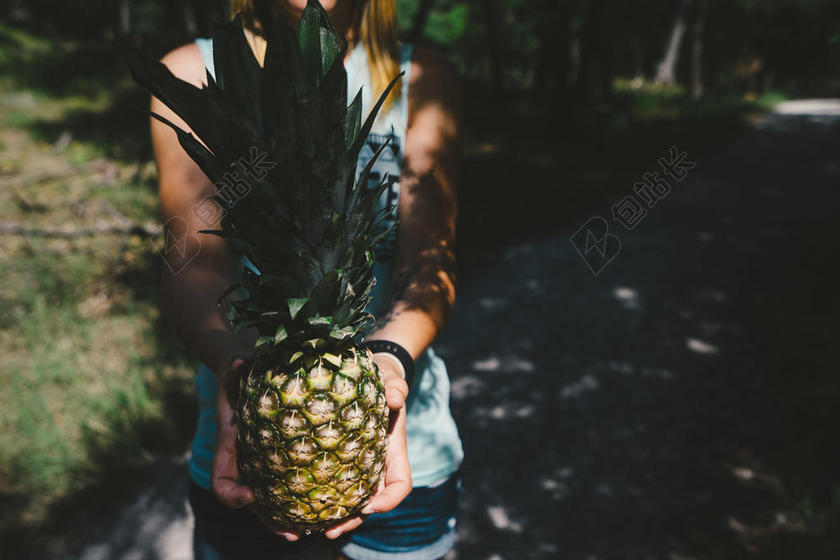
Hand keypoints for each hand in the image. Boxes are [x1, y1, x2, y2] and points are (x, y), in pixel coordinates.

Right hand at [210, 355, 301, 540]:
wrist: (241, 365)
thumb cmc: (237, 367)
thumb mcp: (234, 364)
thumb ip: (235, 364)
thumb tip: (240, 361)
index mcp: (230, 443)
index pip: (221, 479)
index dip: (232, 493)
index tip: (250, 495)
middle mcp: (244, 457)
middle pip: (251, 502)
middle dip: (269, 519)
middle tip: (292, 534)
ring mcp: (260, 458)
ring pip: (271, 498)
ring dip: (287, 516)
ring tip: (310, 530)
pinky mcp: (280, 451)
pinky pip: (288, 479)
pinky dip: (302, 494)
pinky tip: (326, 501)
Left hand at [324, 355, 411, 539]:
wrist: (370, 377)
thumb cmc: (383, 381)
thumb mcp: (392, 380)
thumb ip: (397, 386)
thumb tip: (396, 396)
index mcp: (393, 452)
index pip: (399, 485)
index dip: (389, 500)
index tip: (371, 504)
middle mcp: (377, 465)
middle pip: (371, 503)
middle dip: (352, 519)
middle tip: (330, 531)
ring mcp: (358, 466)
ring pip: (350, 500)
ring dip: (334, 516)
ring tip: (310, 528)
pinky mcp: (338, 461)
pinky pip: (332, 485)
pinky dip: (319, 498)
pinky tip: (298, 505)